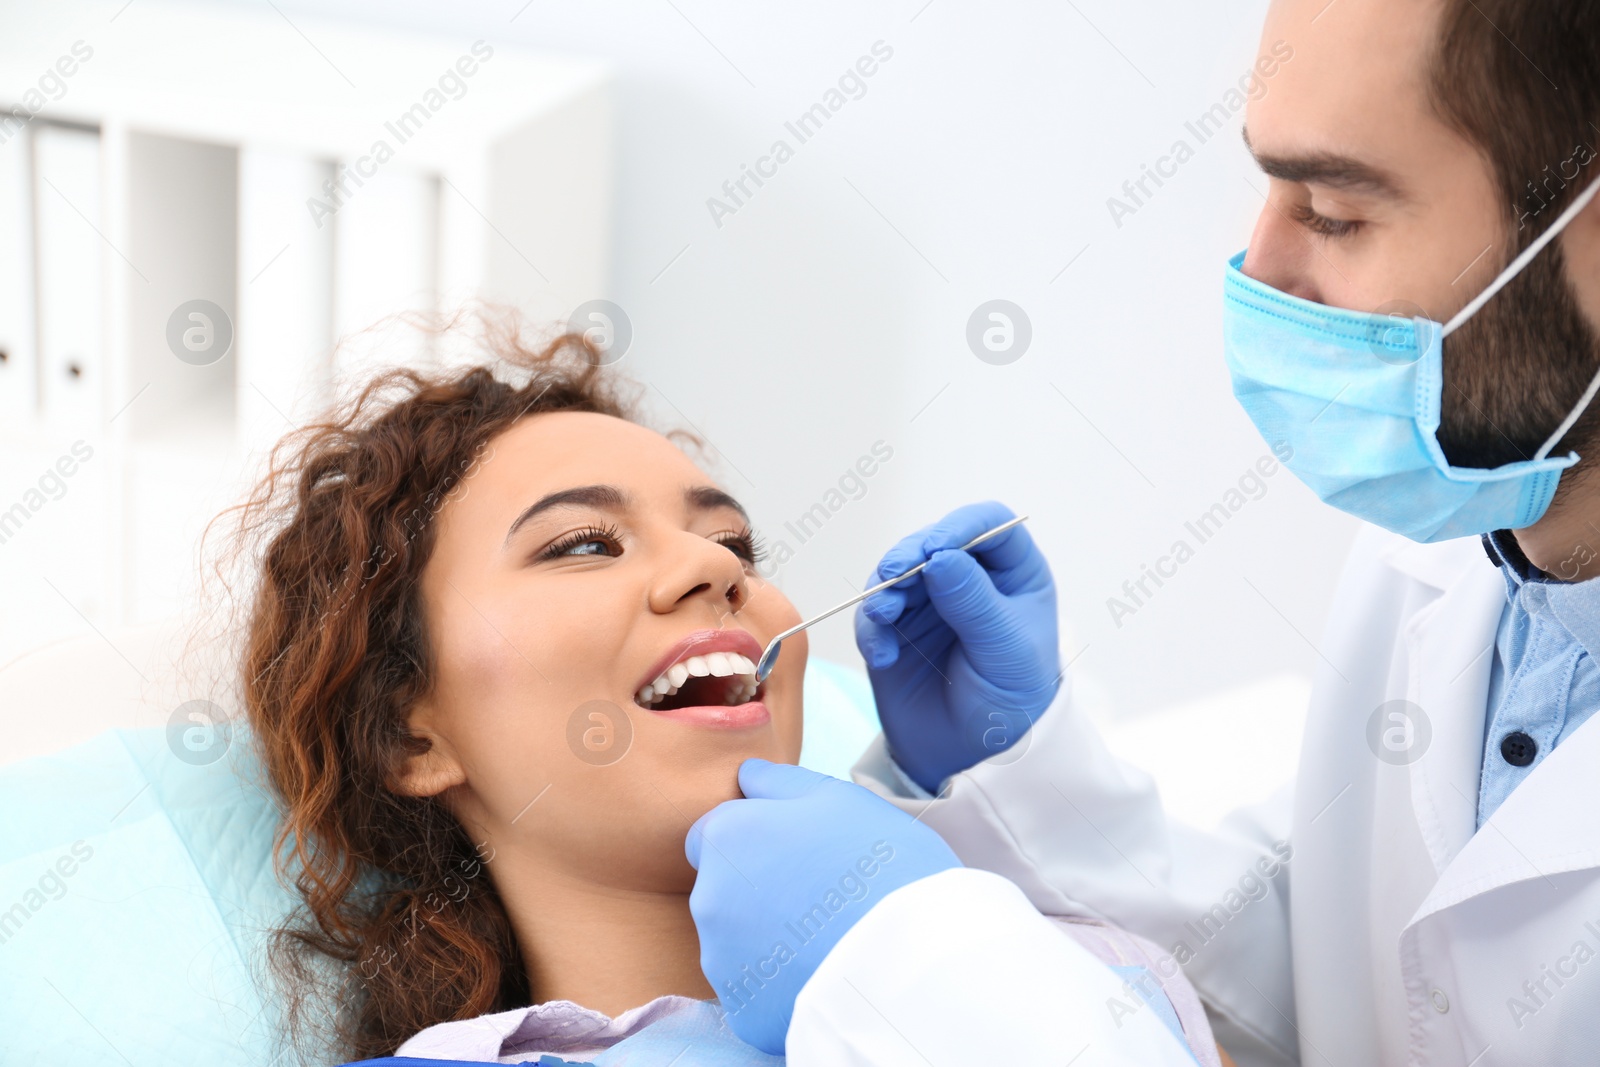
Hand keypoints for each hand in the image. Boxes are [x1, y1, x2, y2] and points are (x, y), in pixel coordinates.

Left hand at [686, 759, 960, 1054]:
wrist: (909, 959)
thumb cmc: (880, 864)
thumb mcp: (838, 798)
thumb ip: (780, 783)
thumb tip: (746, 777)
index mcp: (726, 838)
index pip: (713, 834)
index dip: (754, 839)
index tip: (796, 854)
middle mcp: (709, 897)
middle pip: (723, 888)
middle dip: (757, 889)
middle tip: (819, 895)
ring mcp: (721, 960)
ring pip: (735, 941)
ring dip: (767, 937)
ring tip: (826, 936)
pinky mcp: (743, 1009)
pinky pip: (756, 990)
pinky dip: (780, 983)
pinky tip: (822, 973)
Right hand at [854, 501, 1059, 793]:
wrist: (976, 756)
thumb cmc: (1010, 700)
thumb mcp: (1004, 650)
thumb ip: (974, 602)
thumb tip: (941, 557)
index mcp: (1013, 574)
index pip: (989, 524)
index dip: (961, 527)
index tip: (936, 550)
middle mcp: (969, 580)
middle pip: (933, 542)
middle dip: (910, 555)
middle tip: (894, 576)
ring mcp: (929, 603)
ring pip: (897, 573)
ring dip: (885, 590)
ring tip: (885, 617)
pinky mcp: (895, 630)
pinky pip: (874, 614)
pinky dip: (872, 628)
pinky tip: (884, 654)